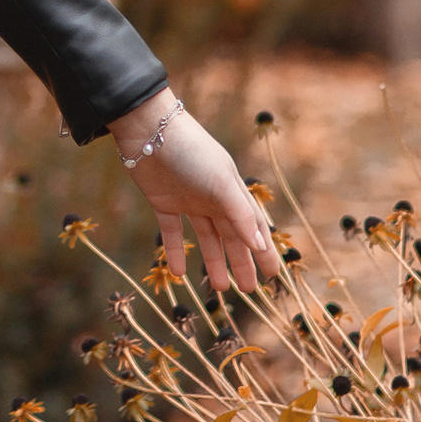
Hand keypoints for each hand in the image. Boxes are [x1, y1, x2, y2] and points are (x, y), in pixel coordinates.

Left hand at [111, 93, 281, 298]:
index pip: (253, 226)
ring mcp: (187, 200)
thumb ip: (241, 215)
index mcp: (231, 191)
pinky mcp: (162, 202)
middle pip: (230, 236)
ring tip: (217, 289)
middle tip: (248, 291)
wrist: (148, 130)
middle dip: (240, 262)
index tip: (273, 275)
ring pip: (205, 238)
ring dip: (212, 262)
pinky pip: (171, 233)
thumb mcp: (221, 183)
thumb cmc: (192, 152)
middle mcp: (212, 198)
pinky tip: (179, 274)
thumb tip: (261, 246)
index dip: (263, 250)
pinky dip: (175, 252)